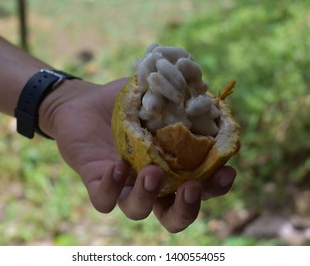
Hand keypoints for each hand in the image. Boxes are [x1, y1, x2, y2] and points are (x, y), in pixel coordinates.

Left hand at [39, 78, 236, 232]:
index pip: (199, 186)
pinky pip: (104, 199)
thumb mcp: (154, 94)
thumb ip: (180, 96)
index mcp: (170, 167)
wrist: (83, 100)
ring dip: (148, 197)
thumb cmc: (124, 102)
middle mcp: (149, 183)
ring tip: (152, 171)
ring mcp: (123, 185)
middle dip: (188, 209)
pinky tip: (118, 166)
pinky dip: (112, 187)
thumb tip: (211, 97)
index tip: (227, 171)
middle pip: (173, 216)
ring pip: (138, 211)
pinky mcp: (96, 181)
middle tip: (193, 188)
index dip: (216, 186)